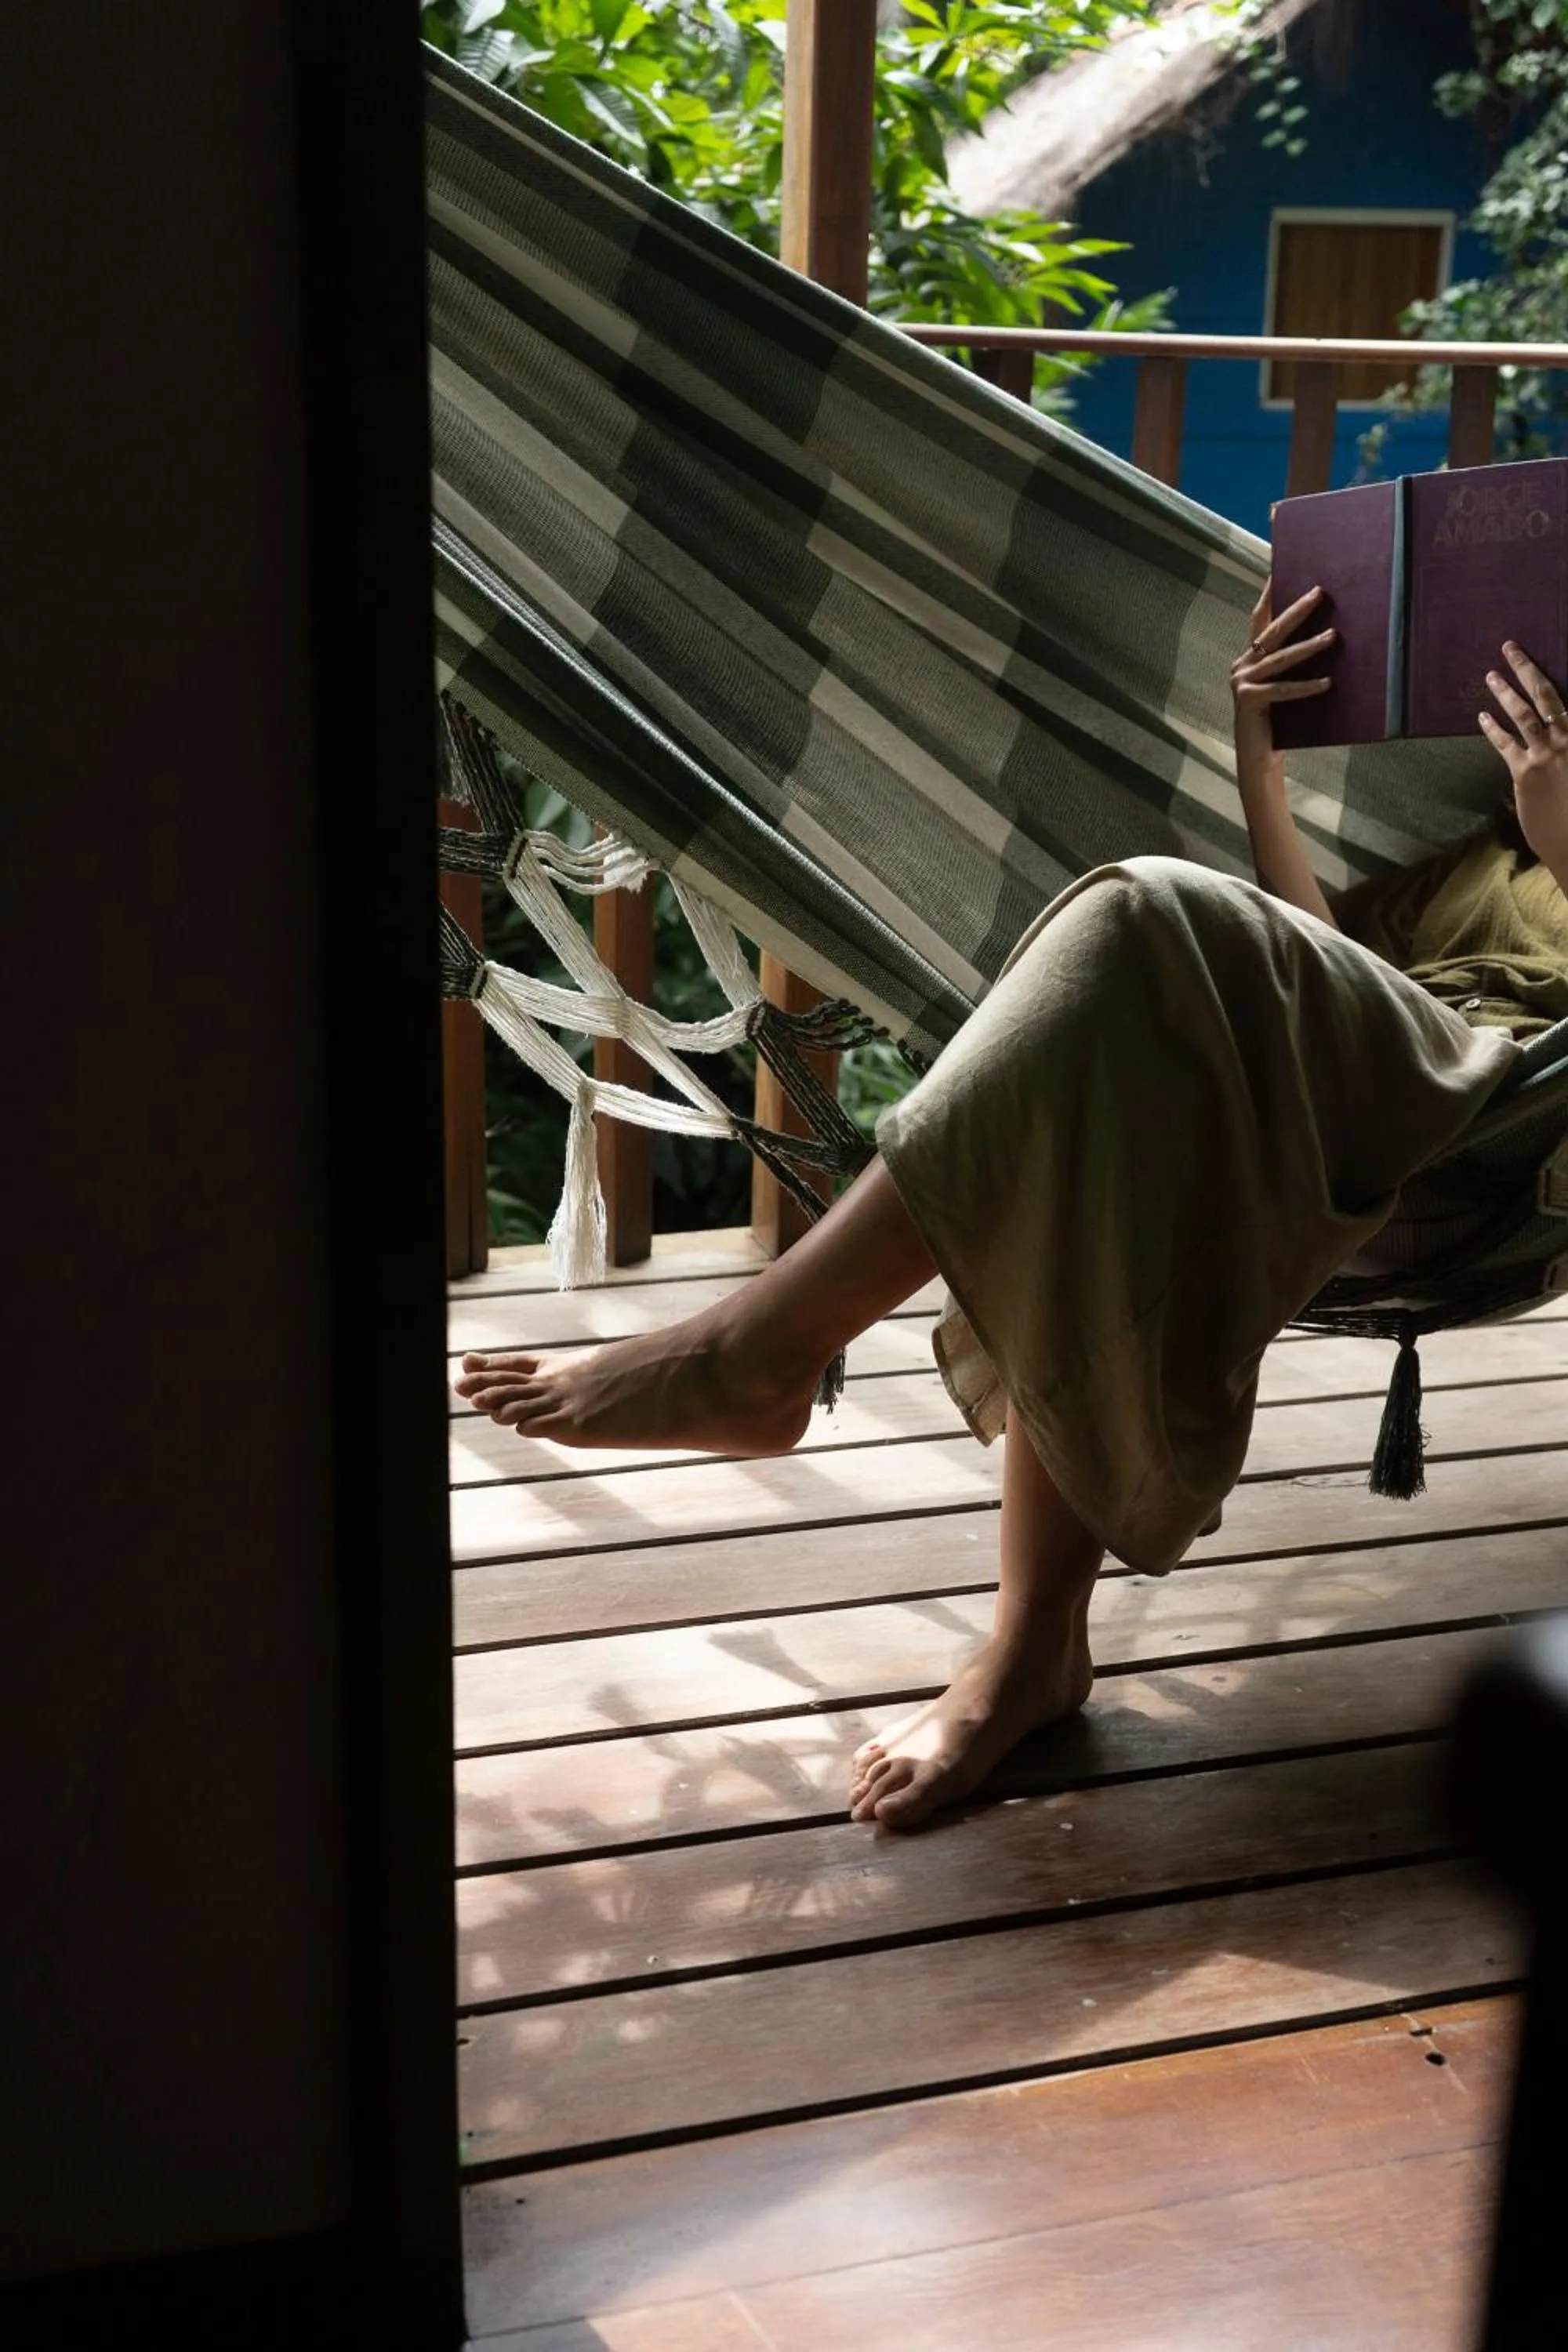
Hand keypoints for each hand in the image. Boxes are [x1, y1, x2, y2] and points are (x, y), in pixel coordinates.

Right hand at [1231, 580, 1335, 781]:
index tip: (1279, 569)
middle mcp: (1241, 666)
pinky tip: (1327, 683)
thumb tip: (1328, 636)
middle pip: (1272, 631)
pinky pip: (1282, 690)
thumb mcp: (1284, 688)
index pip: (1259, 618)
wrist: (1258, 761)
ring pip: (1281, 658)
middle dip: (1297, 610)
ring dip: (1309, 646)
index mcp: (1248, 659)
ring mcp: (1241, 683)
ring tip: (1333, 636)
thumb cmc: (1278, 724)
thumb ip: (1291, 665)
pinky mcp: (1247, 701)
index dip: (1268, 593)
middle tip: (1320, 593)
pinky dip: (1306, 687)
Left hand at [1479, 643, 1567, 875]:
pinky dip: (1492, 728)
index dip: (1544, 676)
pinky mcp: (1525, 773)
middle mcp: (1567, 737)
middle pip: (1544, 694)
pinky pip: (1505, 743)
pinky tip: (1482, 716)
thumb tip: (1556, 727)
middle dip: (1525, 668)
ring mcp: (1546, 754)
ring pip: (1522, 714)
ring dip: (1505, 691)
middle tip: (1509, 647)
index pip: (1562, 698)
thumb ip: (1565, 742)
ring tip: (1490, 675)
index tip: (1530, 656)